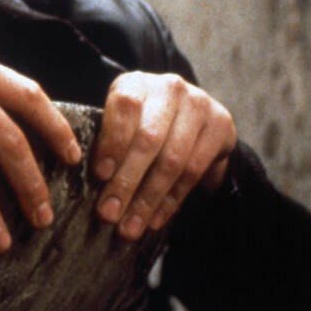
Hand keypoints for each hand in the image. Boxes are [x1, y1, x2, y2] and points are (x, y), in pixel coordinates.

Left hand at [91, 71, 235, 239]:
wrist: (192, 120)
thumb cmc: (143, 126)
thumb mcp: (122, 125)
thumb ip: (107, 145)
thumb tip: (89, 185)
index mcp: (136, 83)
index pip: (124, 107)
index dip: (112, 142)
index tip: (100, 175)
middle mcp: (169, 87)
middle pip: (148, 139)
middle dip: (126, 182)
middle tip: (108, 214)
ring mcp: (199, 104)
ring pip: (172, 160)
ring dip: (148, 199)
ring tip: (130, 227)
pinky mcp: (221, 124)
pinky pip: (194, 170)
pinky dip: (171, 201)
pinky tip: (155, 220)